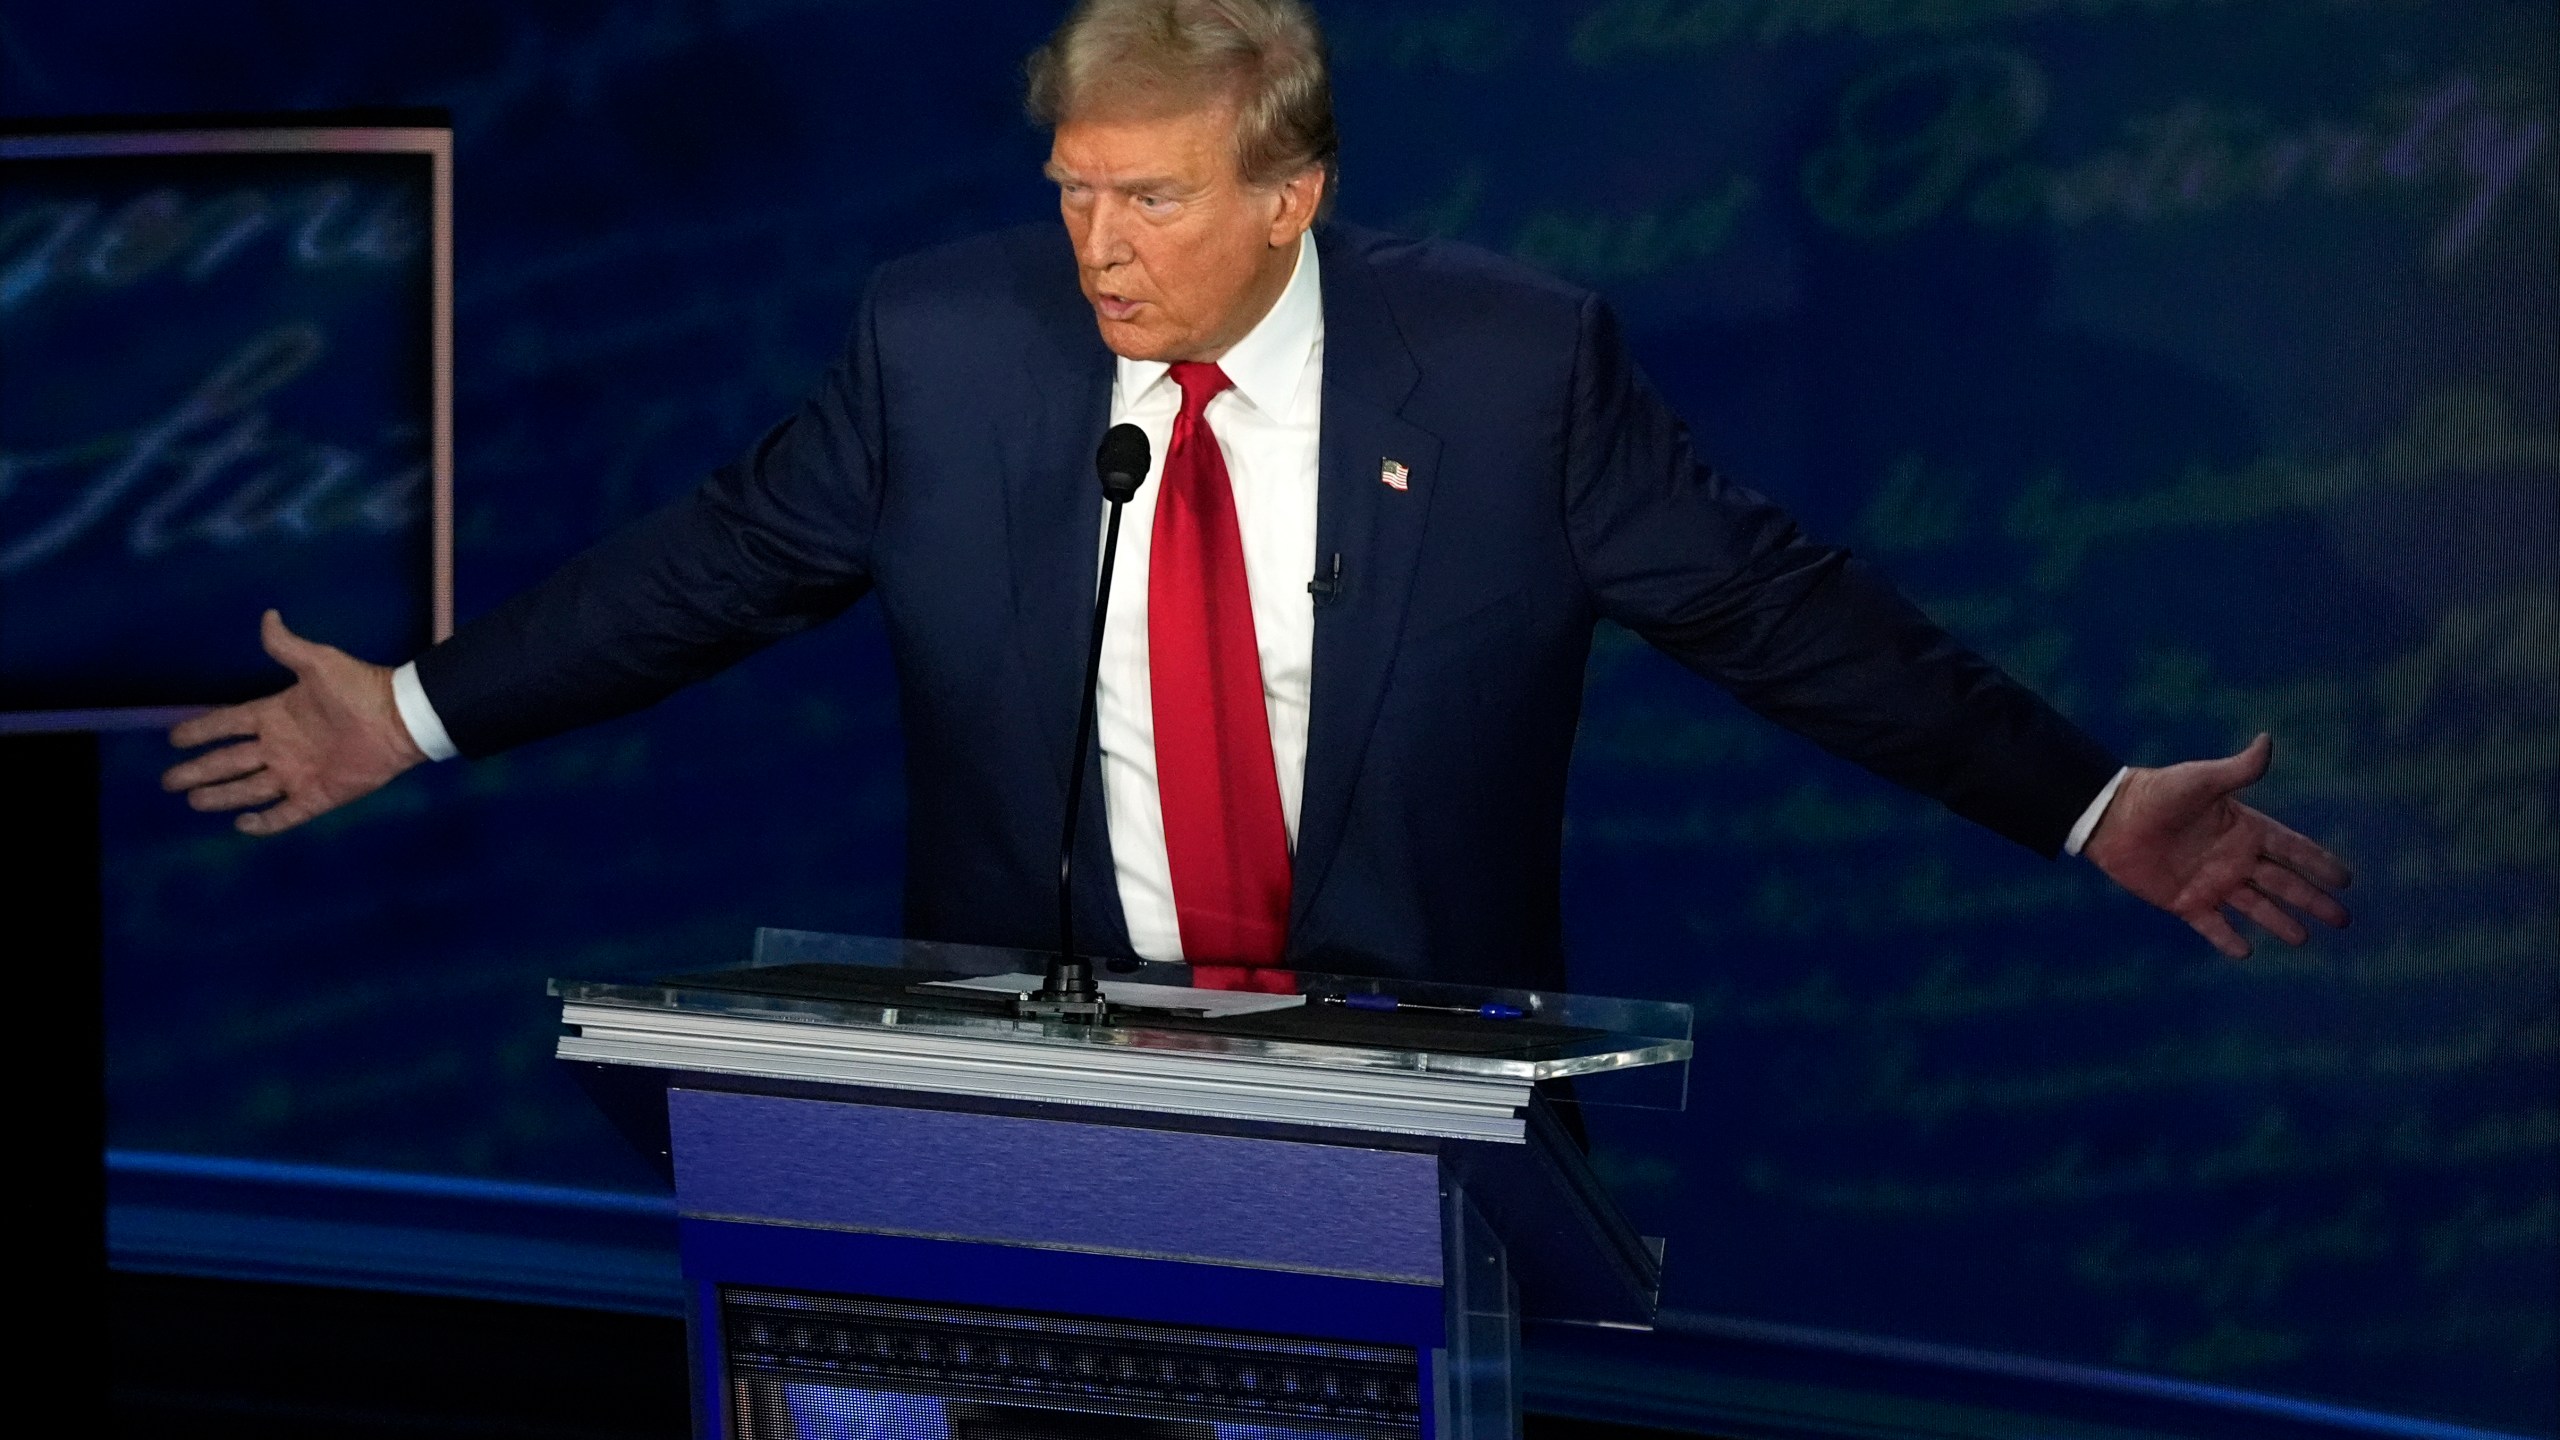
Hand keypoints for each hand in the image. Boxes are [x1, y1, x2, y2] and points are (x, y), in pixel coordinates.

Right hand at [162, 610, 425, 835]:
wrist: (400, 718)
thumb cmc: (361, 687)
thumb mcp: (320, 663)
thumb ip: (288, 646)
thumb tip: (268, 616)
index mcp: (275, 714)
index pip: (227, 724)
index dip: (200, 731)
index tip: (173, 738)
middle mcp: (280, 747)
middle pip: (228, 761)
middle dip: (198, 771)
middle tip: (169, 781)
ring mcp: (298, 773)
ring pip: (249, 788)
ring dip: (221, 795)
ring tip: (193, 800)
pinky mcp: (318, 795)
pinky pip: (286, 814)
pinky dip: (265, 822)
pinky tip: (242, 825)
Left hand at [2084, 733, 2350, 957]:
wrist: (2112, 817)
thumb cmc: (2158, 792)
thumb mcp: (2201, 781)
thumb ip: (2238, 769)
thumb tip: (2268, 740)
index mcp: (2245, 829)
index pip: (2293, 849)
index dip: (2320, 863)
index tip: (2347, 880)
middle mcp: (2234, 858)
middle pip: (2284, 884)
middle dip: (2313, 900)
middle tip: (2343, 920)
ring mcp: (2211, 882)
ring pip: (2256, 908)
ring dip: (2281, 923)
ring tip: (2304, 939)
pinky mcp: (2185, 901)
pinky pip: (2212, 926)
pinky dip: (2228, 940)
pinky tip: (2247, 952)